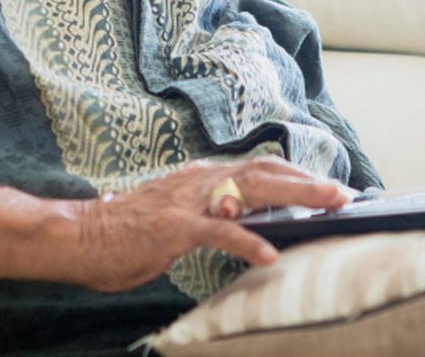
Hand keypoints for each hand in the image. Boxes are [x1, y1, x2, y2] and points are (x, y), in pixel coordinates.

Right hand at [67, 156, 349, 291]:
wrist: (79, 236)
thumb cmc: (125, 233)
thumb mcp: (176, 217)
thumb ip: (207, 214)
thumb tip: (237, 218)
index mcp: (202, 179)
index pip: (259, 169)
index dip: (298, 176)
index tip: (330, 187)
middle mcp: (201, 181)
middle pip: (266, 172)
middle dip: (310, 181)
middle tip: (346, 193)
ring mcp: (188, 202)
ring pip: (252, 191)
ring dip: (296, 196)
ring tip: (329, 205)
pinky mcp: (174, 228)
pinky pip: (218, 232)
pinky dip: (246, 241)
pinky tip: (270, 253)